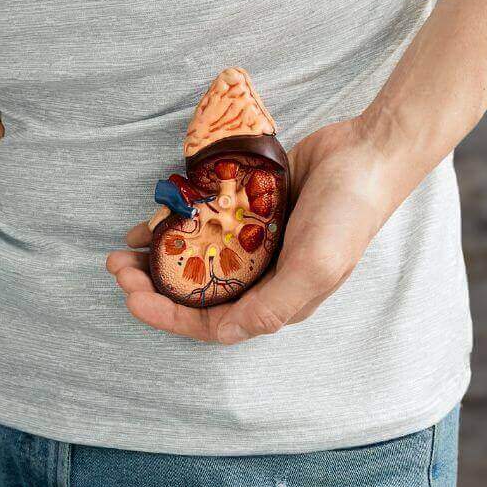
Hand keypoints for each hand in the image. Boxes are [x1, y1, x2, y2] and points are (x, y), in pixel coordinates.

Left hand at [105, 119, 403, 344]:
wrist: (369, 152)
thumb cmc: (348, 214)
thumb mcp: (315, 267)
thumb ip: (272, 304)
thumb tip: (225, 334)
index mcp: (276, 299)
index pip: (210, 322)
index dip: (167, 315)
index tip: (131, 297)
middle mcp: (261, 274)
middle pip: (194, 289)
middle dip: (151, 283)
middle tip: (117, 266)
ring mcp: (254, 239)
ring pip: (192, 255)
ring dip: (157, 252)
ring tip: (123, 245)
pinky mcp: (249, 206)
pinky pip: (202, 219)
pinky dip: (176, 219)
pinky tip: (152, 215)